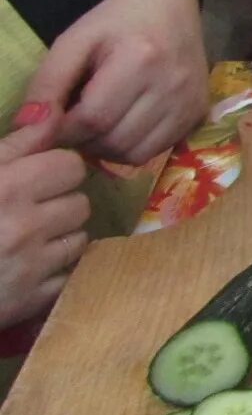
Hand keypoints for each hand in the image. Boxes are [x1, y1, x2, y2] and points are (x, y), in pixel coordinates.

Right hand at [0, 118, 89, 328]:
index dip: (54, 170)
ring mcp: (30, 267)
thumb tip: (52, 113)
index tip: (35, 179)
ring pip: (79, 238)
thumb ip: (14, 146)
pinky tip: (24, 269)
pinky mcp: (31, 301)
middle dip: (58, 204)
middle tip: (26, 212)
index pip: (70, 165)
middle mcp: (25, 226)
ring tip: (25, 240)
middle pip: (80, 202)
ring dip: (58, 238)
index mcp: (6, 189)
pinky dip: (52, 272)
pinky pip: (68, 275)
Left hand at [23, 0, 208, 164]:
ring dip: (108, 148)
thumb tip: (30, 129)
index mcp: (141, 58)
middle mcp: (174, 82)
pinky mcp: (200, 111)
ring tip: (98, 125)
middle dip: (85, 141)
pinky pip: (158, 150)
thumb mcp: (73, 42)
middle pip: (115, 140)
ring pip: (137, 153)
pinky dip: (134, 147)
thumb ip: (48, 83)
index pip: (92, 119)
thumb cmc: (115, 22)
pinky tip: (124, 125)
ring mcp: (191, 99)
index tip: (54, 121)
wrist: (165, 3)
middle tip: (75, 123)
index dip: (63, 130)